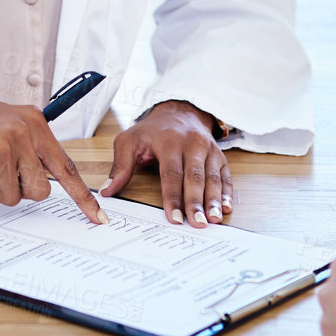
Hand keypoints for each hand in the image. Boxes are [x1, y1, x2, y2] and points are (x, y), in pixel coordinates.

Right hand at [0, 90, 106, 223]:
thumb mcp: (7, 122)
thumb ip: (30, 146)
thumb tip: (44, 181)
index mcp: (34, 122)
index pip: (65, 165)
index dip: (82, 196)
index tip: (99, 217)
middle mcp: (22, 132)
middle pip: (39, 191)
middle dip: (17, 189)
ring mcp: (2, 147)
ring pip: (12, 198)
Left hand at [103, 100, 231, 227]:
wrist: (180, 111)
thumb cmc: (153, 131)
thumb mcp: (130, 141)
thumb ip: (120, 166)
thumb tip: (108, 192)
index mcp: (169, 141)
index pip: (171, 173)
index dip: (172, 196)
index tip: (173, 217)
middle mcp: (193, 144)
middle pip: (195, 177)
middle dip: (196, 202)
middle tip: (197, 224)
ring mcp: (209, 150)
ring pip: (212, 177)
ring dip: (214, 200)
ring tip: (213, 220)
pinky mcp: (219, 156)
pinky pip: (225, 176)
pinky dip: (227, 193)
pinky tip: (226, 209)